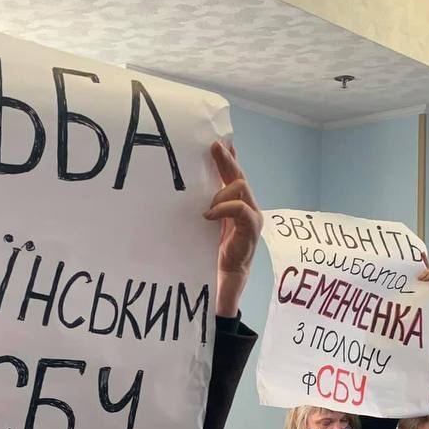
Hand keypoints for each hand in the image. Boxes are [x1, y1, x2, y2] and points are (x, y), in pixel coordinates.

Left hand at [205, 142, 261, 317]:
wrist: (221, 288)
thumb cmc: (208, 259)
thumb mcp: (200, 229)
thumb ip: (198, 210)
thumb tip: (178, 192)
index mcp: (234, 207)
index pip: (233, 175)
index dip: (227, 157)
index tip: (217, 139)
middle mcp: (246, 210)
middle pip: (239, 177)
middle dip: (227, 160)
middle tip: (214, 145)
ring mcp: (251, 221)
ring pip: (243, 190)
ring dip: (224, 190)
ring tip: (206, 204)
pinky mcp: (251, 233)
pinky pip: (243, 212)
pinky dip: (226, 208)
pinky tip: (208, 215)